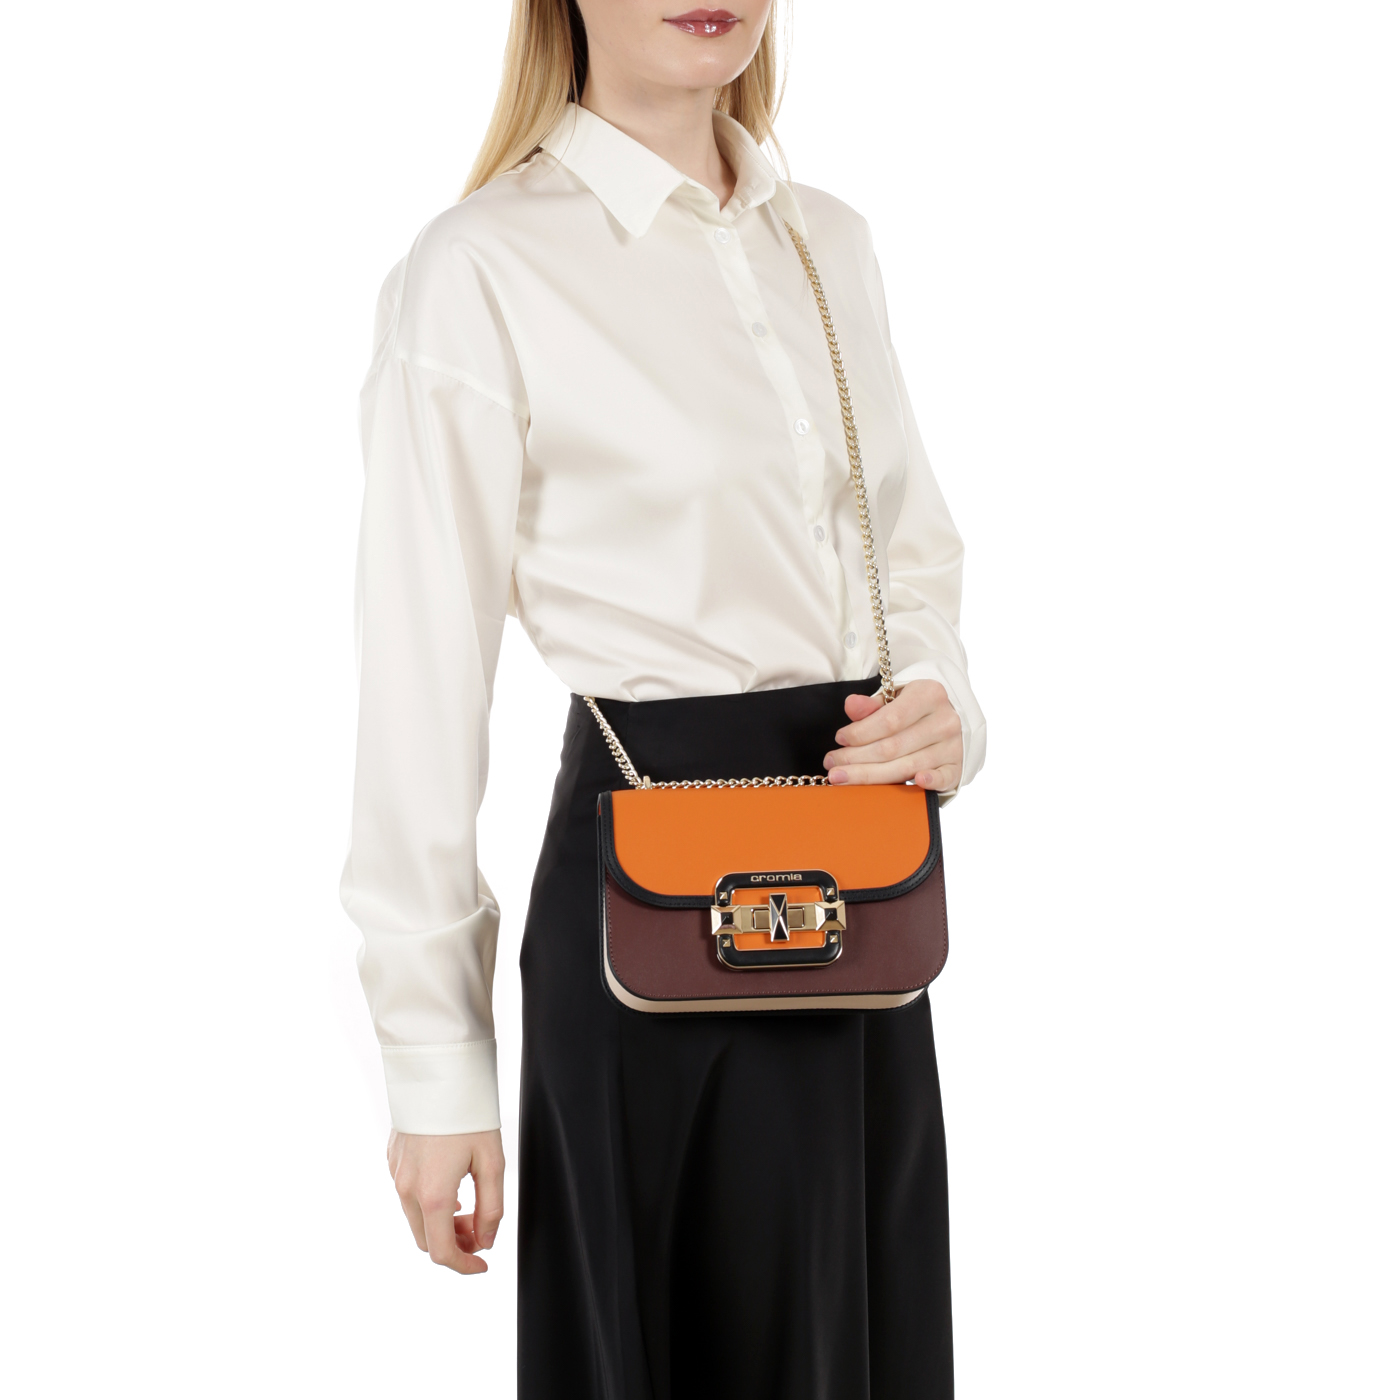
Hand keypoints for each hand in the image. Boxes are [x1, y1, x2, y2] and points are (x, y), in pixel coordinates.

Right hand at [387, 1128, 504, 1274]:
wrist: (438, 1074)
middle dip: (454, 1243)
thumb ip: (491, 1208)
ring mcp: (396, 1173)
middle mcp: (407, 1189)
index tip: (483, 1264)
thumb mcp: (492, 1162)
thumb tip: (486, 1240)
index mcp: (433, 1195)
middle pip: (426, 1239)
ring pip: (415, 1218)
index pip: (442, 1253)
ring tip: (467, 1206)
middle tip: (480, 1229)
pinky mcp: (392, 1159)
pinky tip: (449, 1183)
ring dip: (440, 1223)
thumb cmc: (469, 1114)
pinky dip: (428, 1202)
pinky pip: (407, 1194)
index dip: (464, 1266)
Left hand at [824, 679, 962, 790]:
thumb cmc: (914, 709)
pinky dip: (930, 781)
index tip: (840, 739)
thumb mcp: (893, 697)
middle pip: (893, 747)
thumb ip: (871, 704)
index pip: (889, 720)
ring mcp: (953, 745)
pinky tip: (914, 782)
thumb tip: (851, 706)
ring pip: (906, 766)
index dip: (860, 733)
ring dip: (870, 775)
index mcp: (929, 694)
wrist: (949, 718)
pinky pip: (943, 778)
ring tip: (842, 777)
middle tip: (832, 764)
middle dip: (856, 758)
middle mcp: (944, 720)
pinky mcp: (957, 766)